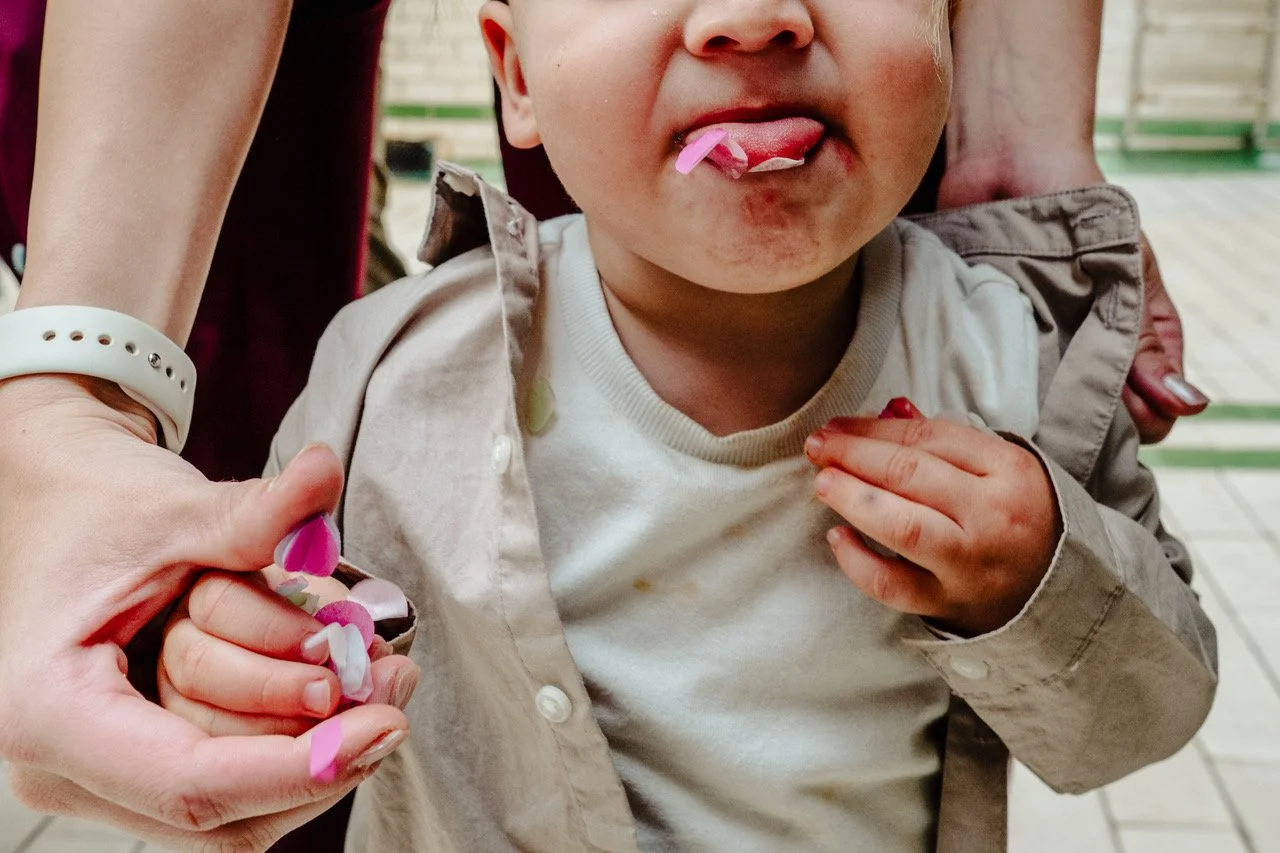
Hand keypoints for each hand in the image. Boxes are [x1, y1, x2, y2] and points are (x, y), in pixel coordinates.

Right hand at [0, 376, 408, 851]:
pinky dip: (294, 744)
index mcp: (50, 708)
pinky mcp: (141, 776)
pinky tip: (334, 686)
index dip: (299, 764)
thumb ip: (256, 512)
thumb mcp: (177, 509)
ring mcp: (103, 781)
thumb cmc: (98, 512)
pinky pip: (236, 791)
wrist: (63, 512)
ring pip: (239, 814)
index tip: (384, 723)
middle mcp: (66, 765)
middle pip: (223, 809)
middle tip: (393, 676)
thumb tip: (323, 474)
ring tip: (370, 666)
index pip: (191, 780)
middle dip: (322, 749)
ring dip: (318, 746)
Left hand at [805, 415, 1060, 636]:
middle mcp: (992, 516)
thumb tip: (888, 409)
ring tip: (823, 482)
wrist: (1057, 593)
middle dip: (854, 454)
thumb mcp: (1000, 469)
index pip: (929, 437)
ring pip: (902, 527)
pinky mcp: (949, 603)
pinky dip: (857, 561)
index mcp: (1009, 470)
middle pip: (910, 474)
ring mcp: (970, 563)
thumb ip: (944, 439)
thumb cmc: (1019, 520)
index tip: (837, 425)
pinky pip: (893, 585)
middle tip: (818, 446)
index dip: (874, 427)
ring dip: (852, 498)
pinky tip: (838, 537)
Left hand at [939, 155, 1207, 443]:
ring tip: (1019, 424)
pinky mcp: (985, 338)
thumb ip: (1147, 336)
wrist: (1009, 161)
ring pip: (1038, 409)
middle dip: (1078, 434)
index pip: (1149, 413)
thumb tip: (1188, 405)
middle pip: (1088, 422)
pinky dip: (986, 391)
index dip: (1135, 429)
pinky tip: (979, 402)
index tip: (1115, 431)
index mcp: (1131, 340)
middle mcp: (1082, 353)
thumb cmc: (1080, 205)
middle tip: (1059, 436)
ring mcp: (1034, 350)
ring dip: (1031, 419)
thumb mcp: (1127, 268)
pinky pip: (987, 378)